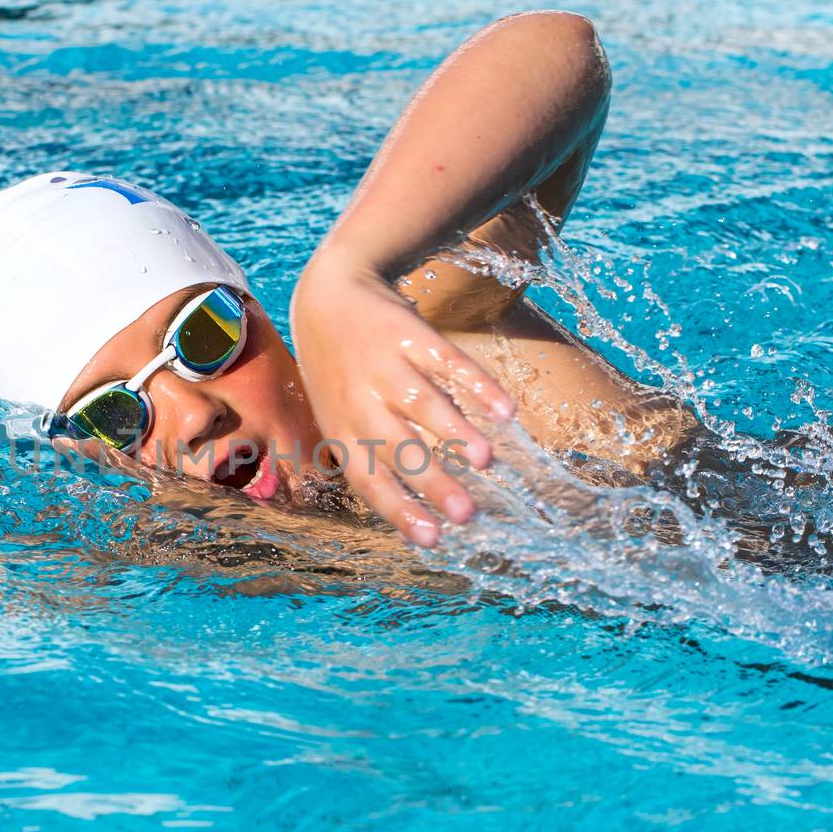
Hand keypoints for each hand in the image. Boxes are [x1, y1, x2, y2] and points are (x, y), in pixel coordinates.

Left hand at [290, 252, 515, 546]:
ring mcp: (384, 365)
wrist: (327, 292)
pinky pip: (446, 361)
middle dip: (431, 481)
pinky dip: (477, 385)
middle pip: (397, 446)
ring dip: (455, 433)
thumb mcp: (339, 417)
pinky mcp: (409, 333)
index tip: (433, 539)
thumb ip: (371, 461)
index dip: (399, 509)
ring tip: (487, 462)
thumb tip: (413, 525)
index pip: (369, 479)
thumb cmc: (340, 373)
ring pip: (421, 404)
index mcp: (342, 430)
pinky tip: (505, 411)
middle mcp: (360, 400)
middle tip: (467, 514)